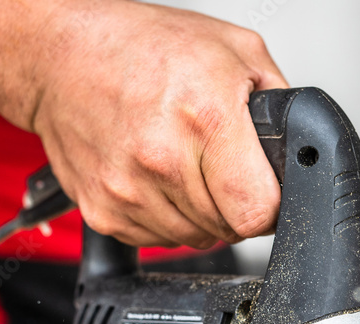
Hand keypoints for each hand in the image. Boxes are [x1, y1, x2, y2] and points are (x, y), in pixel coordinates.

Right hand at [27, 1, 287, 247]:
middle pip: (228, 229)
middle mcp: (163, 159)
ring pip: (194, 239)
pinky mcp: (104, 213)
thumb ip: (278, 104)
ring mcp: (128, 192)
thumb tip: (298, 150)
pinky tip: (154, 177)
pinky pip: (157, 239)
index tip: (264, 191)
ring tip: (182, 164)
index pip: (258, 211)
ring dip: (199, 213)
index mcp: (206, 117)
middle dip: (233, 204)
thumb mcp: (235, 50)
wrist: (62, 58)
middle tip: (217, 165)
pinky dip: (164, 217)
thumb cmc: (142, 48)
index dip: (270, 205)